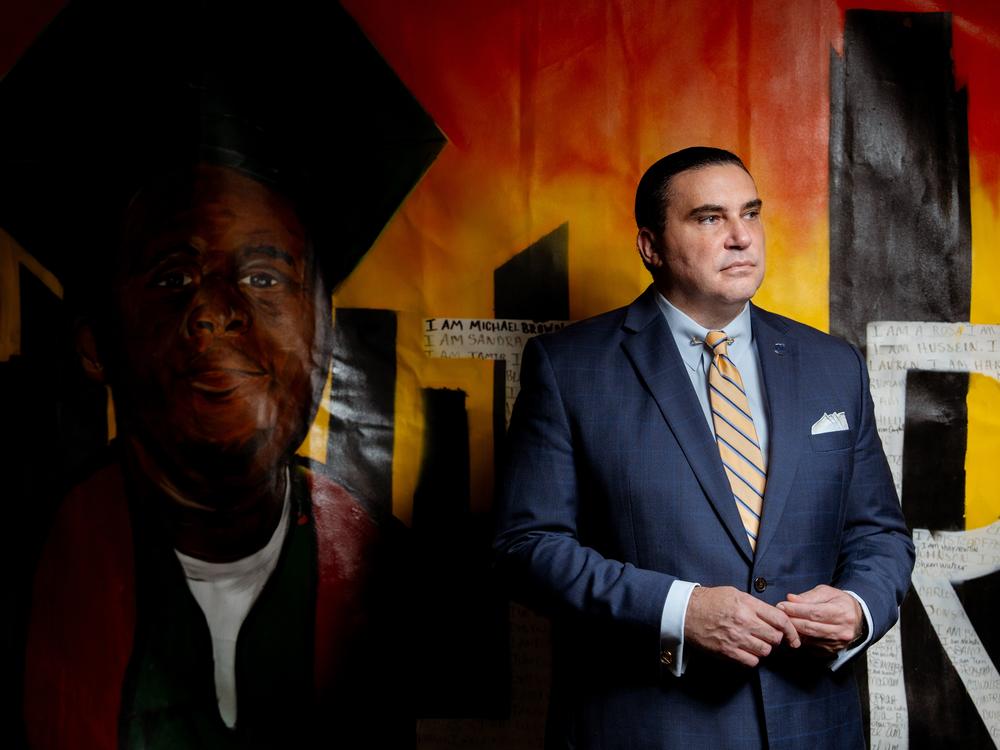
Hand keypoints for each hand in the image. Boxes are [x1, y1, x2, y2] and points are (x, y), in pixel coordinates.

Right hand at [684, 585, 799, 666]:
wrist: (686, 611)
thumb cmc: (710, 601)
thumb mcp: (735, 594)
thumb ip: (756, 605)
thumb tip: (774, 617)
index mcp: (747, 604)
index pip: (780, 619)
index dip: (791, 630)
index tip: (793, 637)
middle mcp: (744, 621)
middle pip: (775, 637)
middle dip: (775, 638)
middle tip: (768, 636)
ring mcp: (736, 638)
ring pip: (765, 651)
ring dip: (764, 649)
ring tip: (755, 643)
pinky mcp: (727, 651)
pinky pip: (752, 661)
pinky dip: (753, 658)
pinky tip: (746, 651)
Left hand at [777, 585, 862, 655]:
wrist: (858, 618)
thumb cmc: (841, 603)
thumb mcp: (827, 593)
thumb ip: (808, 596)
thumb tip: (791, 599)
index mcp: (842, 613)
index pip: (814, 613)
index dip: (796, 610)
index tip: (782, 605)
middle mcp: (842, 630)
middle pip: (811, 627)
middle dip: (792, 620)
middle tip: (779, 614)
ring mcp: (838, 643)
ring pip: (810, 638)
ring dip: (794, 630)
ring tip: (784, 622)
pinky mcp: (832, 651)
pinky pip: (812, 646)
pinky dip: (801, 639)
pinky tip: (794, 632)